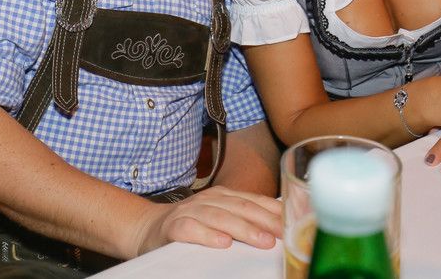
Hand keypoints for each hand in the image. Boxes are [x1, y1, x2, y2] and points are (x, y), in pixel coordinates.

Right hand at [132, 186, 281, 256]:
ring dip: (243, 229)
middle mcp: (208, 200)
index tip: (293, 224)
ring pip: (219, 217)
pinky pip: (191, 229)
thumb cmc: (191, 225)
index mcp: (223, 196)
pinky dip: (207, 235)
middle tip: (282, 235)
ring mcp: (189, 211)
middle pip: (240, 208)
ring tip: (262, 241)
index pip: (253, 201)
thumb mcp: (218, 217)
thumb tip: (279, 226)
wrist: (146, 228)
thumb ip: (243, 217)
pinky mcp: (172, 227)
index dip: (273, 211)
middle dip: (264, 221)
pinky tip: (222, 243)